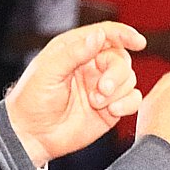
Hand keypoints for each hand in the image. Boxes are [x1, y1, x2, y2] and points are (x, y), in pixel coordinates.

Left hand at [4, 22, 146, 165]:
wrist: (32, 135)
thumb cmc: (31, 100)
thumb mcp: (48, 71)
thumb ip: (74, 52)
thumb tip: (99, 36)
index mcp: (75, 50)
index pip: (106, 34)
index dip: (124, 34)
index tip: (138, 42)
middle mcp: (92, 67)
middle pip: (121, 59)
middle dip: (117, 73)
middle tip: (102, 88)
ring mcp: (102, 88)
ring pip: (129, 79)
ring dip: (118, 91)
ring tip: (96, 103)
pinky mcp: (110, 108)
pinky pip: (133, 100)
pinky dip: (127, 104)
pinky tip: (111, 110)